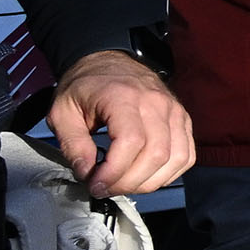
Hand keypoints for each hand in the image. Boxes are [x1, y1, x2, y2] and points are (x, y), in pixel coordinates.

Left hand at [45, 50, 192, 197]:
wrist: (106, 60)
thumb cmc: (85, 85)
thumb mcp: (62, 112)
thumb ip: (72, 144)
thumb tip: (87, 173)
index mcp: (123, 97)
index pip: (131, 143)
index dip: (114, 172)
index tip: (95, 184)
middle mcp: (155, 102)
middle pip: (156, 155)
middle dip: (129, 182)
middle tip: (106, 188)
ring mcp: (174, 110)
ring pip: (176, 158)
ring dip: (150, 181)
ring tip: (125, 184)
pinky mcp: (182, 119)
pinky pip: (187, 154)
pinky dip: (170, 173)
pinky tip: (148, 176)